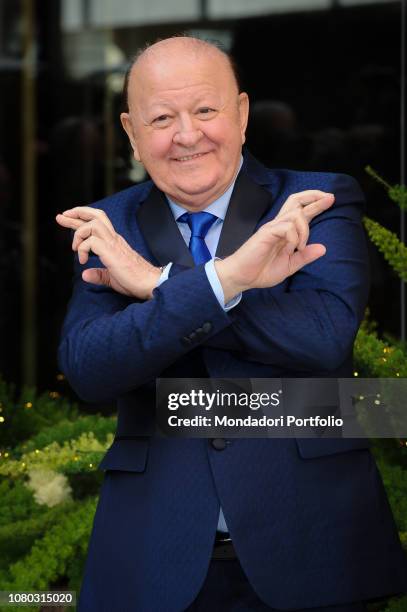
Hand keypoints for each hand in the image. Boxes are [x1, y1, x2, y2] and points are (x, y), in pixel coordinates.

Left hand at [56, 207, 160, 298]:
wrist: (150, 283)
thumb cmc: (135, 281)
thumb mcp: (112, 278)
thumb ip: (99, 275)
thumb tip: (85, 275)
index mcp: (114, 242)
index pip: (96, 224)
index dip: (80, 218)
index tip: (67, 217)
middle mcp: (114, 239)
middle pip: (95, 215)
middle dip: (76, 213)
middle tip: (62, 216)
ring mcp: (114, 244)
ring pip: (92, 224)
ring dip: (79, 233)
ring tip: (75, 247)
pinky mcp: (112, 252)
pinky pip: (92, 242)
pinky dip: (83, 249)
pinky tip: (84, 260)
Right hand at [215, 191, 334, 301]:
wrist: (242, 277)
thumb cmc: (261, 271)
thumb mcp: (289, 265)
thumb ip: (305, 257)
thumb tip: (323, 248)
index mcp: (285, 232)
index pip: (301, 211)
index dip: (315, 203)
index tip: (330, 199)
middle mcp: (279, 225)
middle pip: (296, 200)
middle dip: (314, 196)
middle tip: (329, 198)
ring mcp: (272, 228)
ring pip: (295, 214)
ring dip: (305, 229)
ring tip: (301, 247)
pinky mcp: (266, 233)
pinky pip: (287, 227)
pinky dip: (295, 237)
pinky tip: (292, 249)